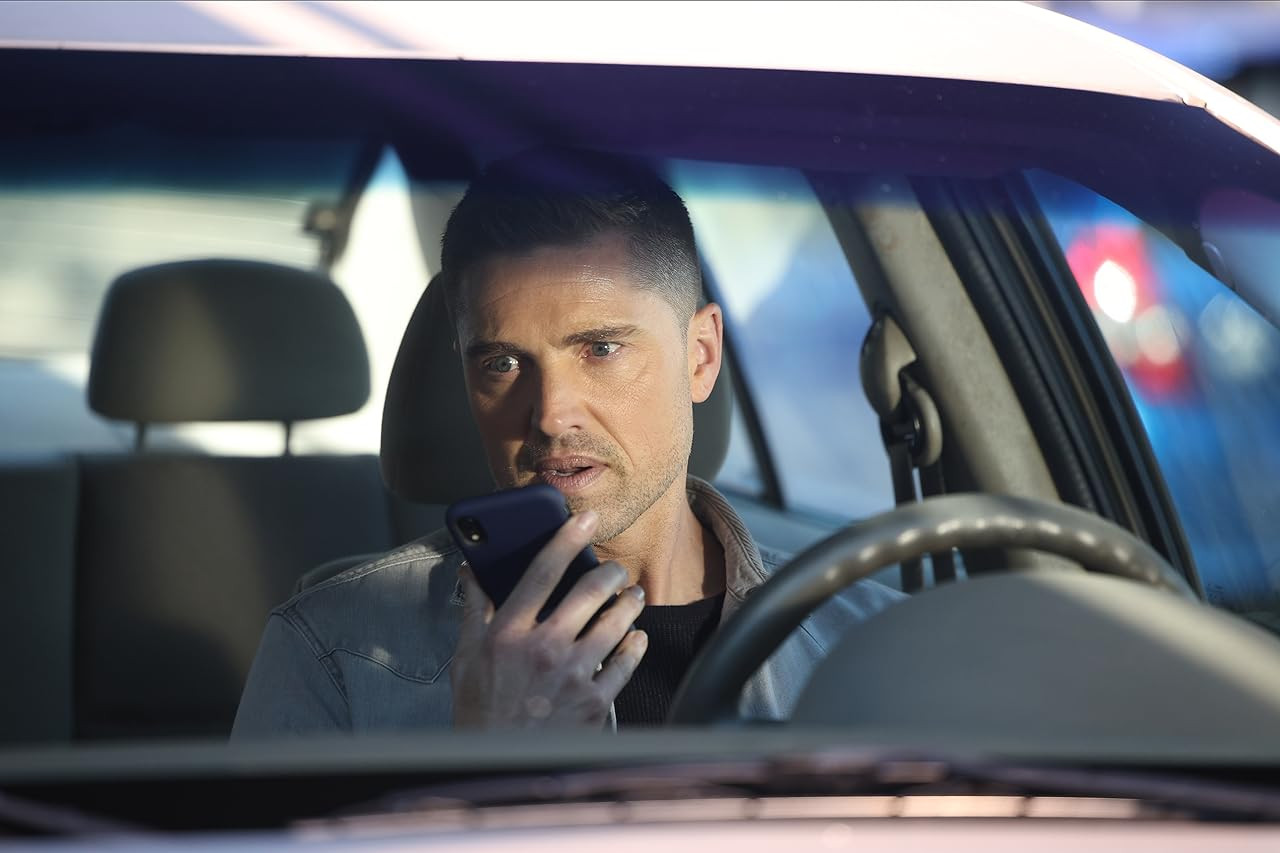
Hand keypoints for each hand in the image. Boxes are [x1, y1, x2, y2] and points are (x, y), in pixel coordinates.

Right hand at [451, 510, 648, 728]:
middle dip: (609, 572)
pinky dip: (636, 645)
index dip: (565, 538)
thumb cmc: (480, 711)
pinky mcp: (596, 702)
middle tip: (615, 569)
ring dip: (629, 602)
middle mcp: (544, 649)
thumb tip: (472, 570)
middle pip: (589, 591)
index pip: (542, 571)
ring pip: (615, 622)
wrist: (499, 765)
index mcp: (509, 633)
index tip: (583, 520)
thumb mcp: (466, 657)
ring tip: (632, 596)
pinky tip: (636, 637)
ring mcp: (573, 675)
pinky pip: (626, 663)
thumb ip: (474, 610)